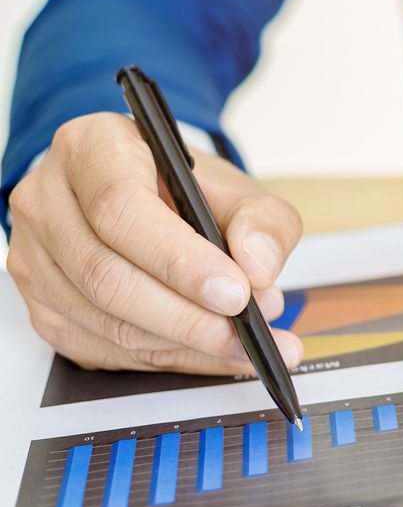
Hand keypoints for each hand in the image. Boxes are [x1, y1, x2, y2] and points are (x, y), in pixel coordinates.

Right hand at [6, 112, 304, 373]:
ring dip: (184, 343)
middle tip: (247, 327)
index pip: (120, 209)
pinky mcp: (43, 308)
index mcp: (90, 148)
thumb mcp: (237, 187)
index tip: (235, 292)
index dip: (179, 260)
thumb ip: (262, 221)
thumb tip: (258, 267)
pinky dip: (168, 358)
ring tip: (245, 342)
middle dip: (187, 315)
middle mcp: (48, 201)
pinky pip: (103, 349)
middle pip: (106, 276)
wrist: (149, 198)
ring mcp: (35, 259)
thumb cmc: (185, 188)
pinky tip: (213, 353)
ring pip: (105, 321)